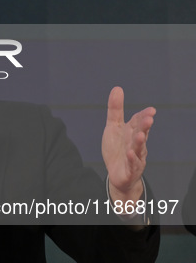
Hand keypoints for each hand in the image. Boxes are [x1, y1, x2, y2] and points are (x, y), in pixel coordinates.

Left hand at [102, 87, 155, 201]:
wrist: (118, 174)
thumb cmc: (117, 148)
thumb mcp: (113, 127)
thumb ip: (115, 110)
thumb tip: (117, 88)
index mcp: (132, 133)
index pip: (138, 123)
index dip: (143, 116)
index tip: (151, 110)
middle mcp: (136, 144)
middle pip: (140, 134)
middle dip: (144, 126)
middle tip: (149, 118)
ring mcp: (134, 157)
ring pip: (138, 149)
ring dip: (139, 142)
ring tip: (140, 135)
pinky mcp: (129, 169)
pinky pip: (131, 164)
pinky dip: (131, 158)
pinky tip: (129, 153)